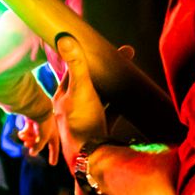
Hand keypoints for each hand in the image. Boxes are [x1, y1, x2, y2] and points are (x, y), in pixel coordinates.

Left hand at [20, 114, 62, 164]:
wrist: (36, 107)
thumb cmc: (44, 122)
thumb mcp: (43, 137)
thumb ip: (38, 147)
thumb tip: (32, 154)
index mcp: (54, 134)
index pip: (54, 147)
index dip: (53, 155)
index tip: (52, 164)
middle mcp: (47, 130)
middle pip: (40, 143)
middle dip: (33, 145)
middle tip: (27, 145)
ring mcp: (38, 125)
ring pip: (32, 137)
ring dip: (27, 139)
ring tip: (23, 137)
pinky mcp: (30, 121)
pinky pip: (27, 131)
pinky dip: (24, 133)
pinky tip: (21, 133)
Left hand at [51, 36, 127, 164]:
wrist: (92, 157)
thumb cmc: (82, 122)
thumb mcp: (80, 89)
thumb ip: (76, 65)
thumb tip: (64, 37)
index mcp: (63, 96)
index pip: (74, 69)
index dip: (88, 55)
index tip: (102, 45)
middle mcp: (72, 107)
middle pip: (90, 82)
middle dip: (105, 69)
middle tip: (125, 55)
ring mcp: (86, 119)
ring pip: (100, 97)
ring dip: (113, 86)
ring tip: (128, 72)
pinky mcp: (100, 130)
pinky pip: (111, 113)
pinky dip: (120, 104)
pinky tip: (131, 96)